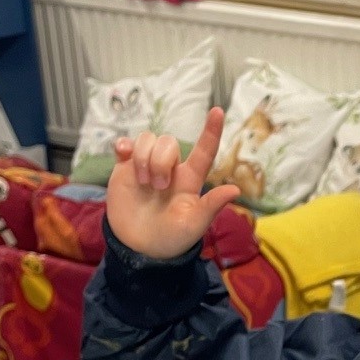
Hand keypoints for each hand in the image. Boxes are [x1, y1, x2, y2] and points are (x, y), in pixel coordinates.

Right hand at [105, 106, 235, 260]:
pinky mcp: (125, 168)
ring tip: (143, 183)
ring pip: (148, 139)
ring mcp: (147, 166)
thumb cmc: (172, 238)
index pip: (204, 150)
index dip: (212, 131)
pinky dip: (125, 145)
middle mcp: (170, 168)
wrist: (140, 248)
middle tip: (158, 187)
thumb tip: (236, 190)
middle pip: (168, 142)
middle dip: (161, 161)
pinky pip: (126, 143)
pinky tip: (124, 155)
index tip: (218, 111)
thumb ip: (211, 206)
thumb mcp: (194, 225)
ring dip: (144, 158)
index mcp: (190, 179)